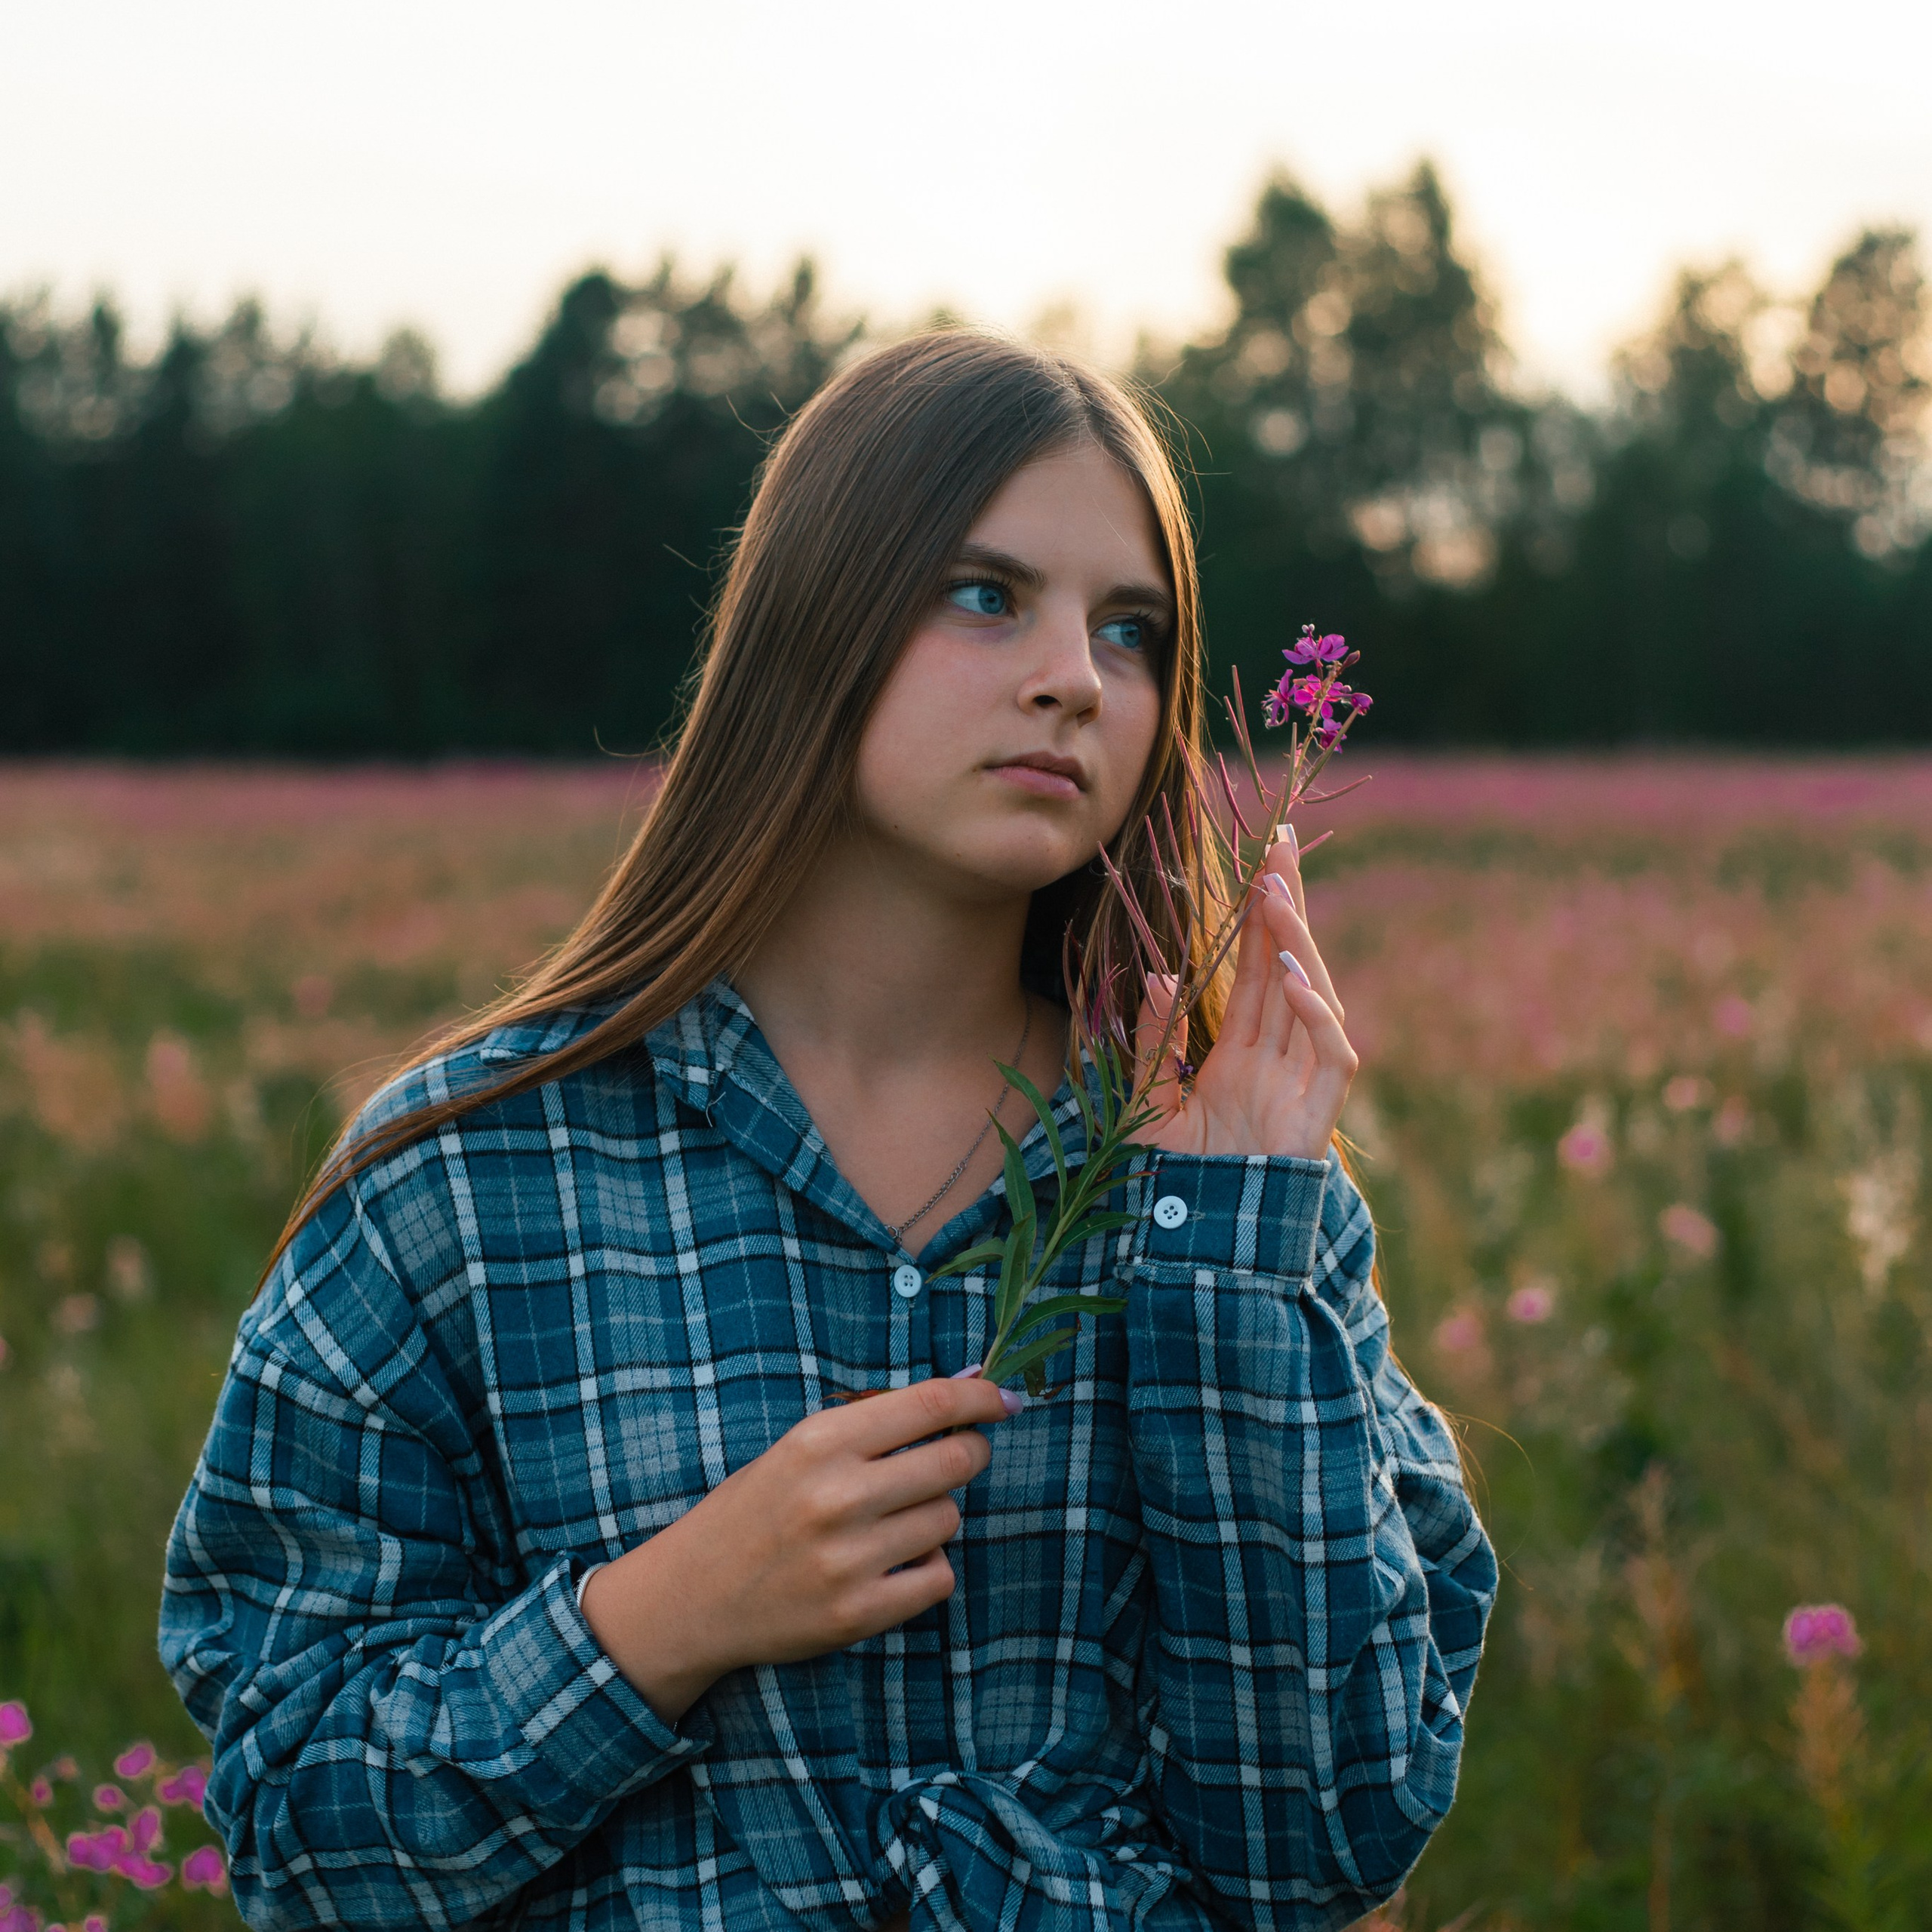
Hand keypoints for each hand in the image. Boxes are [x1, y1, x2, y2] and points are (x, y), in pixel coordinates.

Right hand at [581, 1374, 1013, 1721]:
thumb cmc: (754, 1511)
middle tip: (959, 1455)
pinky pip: (939, 1576)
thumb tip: (964, 1389)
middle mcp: (837, 1496)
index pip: (929, 1404)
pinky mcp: (859, 1614)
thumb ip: (874, 1424)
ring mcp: (849, 1559)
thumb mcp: (800, 1449)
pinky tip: (891, 1564)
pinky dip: (927, 1568)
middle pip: (955, 1460)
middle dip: (969, 1452)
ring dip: (936, 1515)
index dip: (980, 1396)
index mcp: (819, 1441)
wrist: (692, 1597)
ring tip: (892, 1522)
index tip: (1004, 1398)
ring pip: (948, 1519)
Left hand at [1134, 828, 1357, 1161]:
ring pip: (1315, 1000)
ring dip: (1298, 946)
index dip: (1258, 921)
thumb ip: (1153, 1047)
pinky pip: (1331, 1057)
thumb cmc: (1172, 1194)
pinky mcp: (1315, 1119)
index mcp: (1237, 1060)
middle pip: (1289, 970)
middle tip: (1281, 846)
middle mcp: (1275, 1066)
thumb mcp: (1145, 1110)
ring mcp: (1299, 1090)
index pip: (1255, 973)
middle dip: (1287, 908)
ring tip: (1275, 895)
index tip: (1258, 862)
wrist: (1198, 1260)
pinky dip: (1317, 1016)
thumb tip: (1160, 977)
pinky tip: (1293, 978)